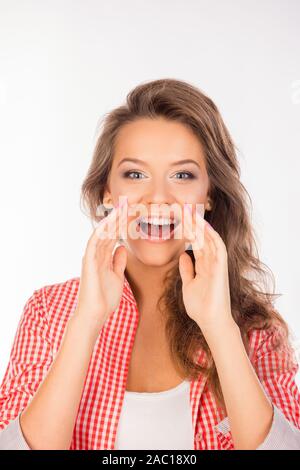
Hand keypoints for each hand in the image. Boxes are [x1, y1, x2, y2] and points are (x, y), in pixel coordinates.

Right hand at [74, 197, 127, 333]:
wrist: (95, 314)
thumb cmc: (105, 299)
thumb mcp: (117, 277)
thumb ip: (118, 262)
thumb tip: (121, 248)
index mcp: (103, 257)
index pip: (114, 235)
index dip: (124, 224)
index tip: (135, 213)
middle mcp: (96, 254)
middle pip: (109, 231)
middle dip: (120, 217)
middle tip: (131, 204)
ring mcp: (91, 256)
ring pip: (102, 232)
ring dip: (113, 220)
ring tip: (123, 208)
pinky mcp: (88, 261)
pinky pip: (95, 241)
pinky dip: (102, 231)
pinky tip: (111, 222)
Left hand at [179, 206, 234, 333]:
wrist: (210, 321)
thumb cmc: (201, 306)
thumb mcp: (188, 285)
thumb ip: (187, 270)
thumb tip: (184, 255)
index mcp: (204, 265)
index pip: (196, 243)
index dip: (188, 230)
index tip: (179, 218)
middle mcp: (211, 262)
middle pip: (202, 238)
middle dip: (193, 223)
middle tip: (183, 209)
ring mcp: (217, 264)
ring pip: (209, 239)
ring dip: (201, 226)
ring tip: (191, 213)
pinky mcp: (220, 269)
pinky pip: (218, 248)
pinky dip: (212, 236)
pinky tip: (204, 226)